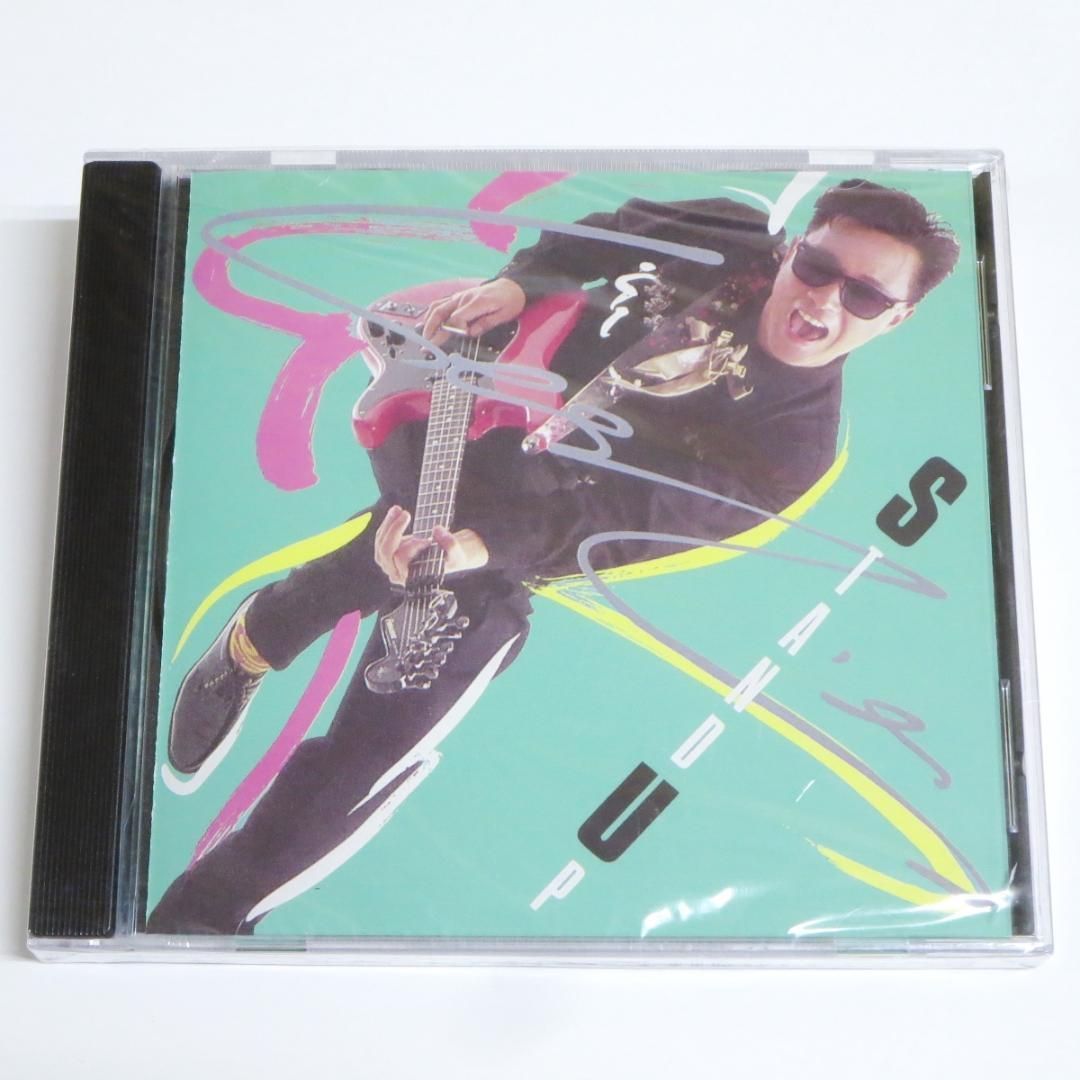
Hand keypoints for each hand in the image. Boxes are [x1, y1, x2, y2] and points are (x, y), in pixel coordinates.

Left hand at [374, 505, 489, 585]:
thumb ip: (450, 544)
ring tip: (398, 509)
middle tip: (406, 514)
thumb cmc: (451, 558)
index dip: (411, 547)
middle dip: (394, 530)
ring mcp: (389, 563)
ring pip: (381, 542)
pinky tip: (396, 511)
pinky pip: (381, 537)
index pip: (402, 561)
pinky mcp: (388, 552)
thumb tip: (437, 531)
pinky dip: (388, 523)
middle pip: (386, 552)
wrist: (446, 556)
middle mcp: (397, 573)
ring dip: (389, 524)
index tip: (426, 539)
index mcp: (411, 578)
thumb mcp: (456, 553)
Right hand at [420, 278, 526, 346]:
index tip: (454, 340)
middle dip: (432, 329)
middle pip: (441, 312)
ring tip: (425, 337)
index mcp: (477, 302)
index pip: (457, 318)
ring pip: (437, 307)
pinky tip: (428, 323)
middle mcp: (464, 298)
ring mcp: (459, 296)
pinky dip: (432, 314)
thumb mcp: (503, 315)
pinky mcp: (458, 297)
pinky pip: (440, 304)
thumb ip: (486, 323)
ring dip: (429, 322)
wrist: (511, 286)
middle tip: (428, 345)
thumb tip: (470, 333)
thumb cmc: (510, 301)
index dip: (454, 330)